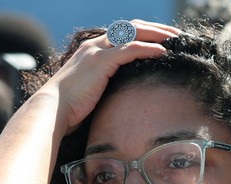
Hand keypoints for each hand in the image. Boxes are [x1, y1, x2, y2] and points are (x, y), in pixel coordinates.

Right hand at [35, 20, 179, 133]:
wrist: (53, 109)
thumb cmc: (70, 107)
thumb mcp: (91, 91)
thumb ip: (106, 85)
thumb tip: (124, 94)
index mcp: (92, 50)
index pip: (122, 33)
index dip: (144, 33)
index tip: (163, 40)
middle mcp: (95, 45)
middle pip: (131, 27)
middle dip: (156, 29)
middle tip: (176, 35)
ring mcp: (97, 51)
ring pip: (133, 33)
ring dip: (157, 34)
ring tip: (176, 40)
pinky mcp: (101, 61)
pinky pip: (130, 49)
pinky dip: (149, 48)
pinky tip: (163, 52)